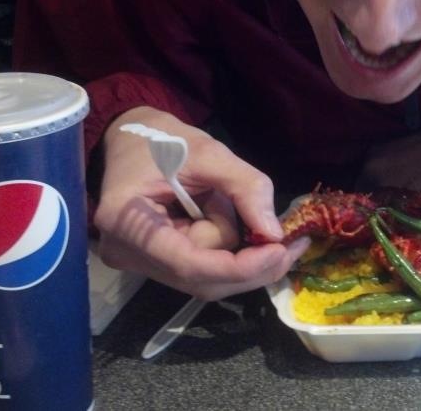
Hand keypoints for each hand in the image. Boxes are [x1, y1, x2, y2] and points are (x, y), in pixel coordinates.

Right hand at [93, 106, 308, 300]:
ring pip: (207, 277)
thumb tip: (275, 233)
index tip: (279, 250)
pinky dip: (227, 252)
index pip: (190, 265)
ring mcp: (139, 263)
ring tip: (228, 205)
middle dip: (250, 265)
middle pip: (202, 280)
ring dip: (235, 249)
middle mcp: (128, 254)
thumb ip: (246, 188)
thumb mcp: (210, 152)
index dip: (240, 267)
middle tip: (293, 245)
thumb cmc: (164, 140)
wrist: (131, 140)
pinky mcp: (156, 264)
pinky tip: (228, 222)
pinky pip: (202, 269)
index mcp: (127, 222)